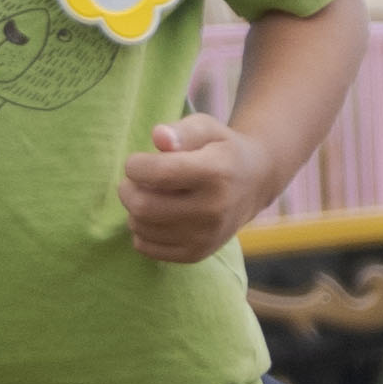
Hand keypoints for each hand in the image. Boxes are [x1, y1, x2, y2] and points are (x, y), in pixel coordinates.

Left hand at [119, 107, 272, 263]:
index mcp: (216, 173)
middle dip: (128, 189)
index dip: (135, 165)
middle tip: (135, 180)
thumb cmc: (222, 150)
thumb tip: (158, 137)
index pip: (159, 173)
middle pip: (143, 206)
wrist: (255, 184)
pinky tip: (155, 215)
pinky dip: (141, 230)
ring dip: (134, 209)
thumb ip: (182, 131)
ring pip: (141, 227)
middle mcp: (213, 210)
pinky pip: (146, 247)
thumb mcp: (207, 129)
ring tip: (149, 195)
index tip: (138, 161)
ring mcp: (205, 237)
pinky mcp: (196, 254)